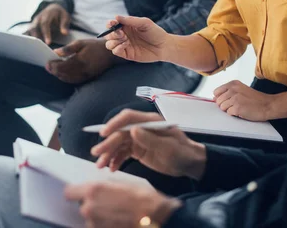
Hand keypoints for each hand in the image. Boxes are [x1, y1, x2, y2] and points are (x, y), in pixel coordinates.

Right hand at [24, 4, 70, 44]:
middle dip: (35, 38)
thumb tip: (64, 33)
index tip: (48, 43)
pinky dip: (26, 40)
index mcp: (46, 15)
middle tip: (38, 48)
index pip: (45, 24)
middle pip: (34, 28)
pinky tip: (27, 48)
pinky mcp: (31, 28)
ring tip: (32, 50)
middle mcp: (38, 19)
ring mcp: (33, 23)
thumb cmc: (59, 14)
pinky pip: (26, 34)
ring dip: (29, 40)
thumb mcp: (65, 16)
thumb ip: (64, 24)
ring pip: (28, 31)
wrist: (53, 8)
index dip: (46, 33)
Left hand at [46, 39, 116, 83]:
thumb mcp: (81, 43)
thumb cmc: (94, 46)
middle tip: (48, 66)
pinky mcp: (88, 78)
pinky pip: (74, 81)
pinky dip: (66, 78)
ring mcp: (85, 76)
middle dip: (54, 71)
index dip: (53, 66)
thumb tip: (55, 52)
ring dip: (59, 75)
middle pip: (63, 74)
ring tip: (53, 69)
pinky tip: (62, 73)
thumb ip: (67, 49)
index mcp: (80, 60)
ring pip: (68, 79)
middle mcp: (82, 70)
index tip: (47, 62)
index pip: (62, 67)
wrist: (109, 53)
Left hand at [64, 181, 179, 227]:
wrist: (156, 217)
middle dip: (91, 206)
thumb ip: (103, 187)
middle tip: (107, 205)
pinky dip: (105, 225)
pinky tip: (117, 221)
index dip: (75, 193)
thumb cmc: (142, 198)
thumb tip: (92, 188)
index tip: (79, 194)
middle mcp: (89, 208)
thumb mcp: (121, 183)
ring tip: (116, 215)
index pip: (69, 192)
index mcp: (93, 190)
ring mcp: (94, 225)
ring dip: (98, 218)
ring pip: (90, 220)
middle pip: (82, 207)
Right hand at [91, 109, 206, 179]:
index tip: (104, 133)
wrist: (189, 163)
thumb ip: (150, 139)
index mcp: (150, 122)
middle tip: (96, 154)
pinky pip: (123, 153)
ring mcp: (139, 138)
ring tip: (100, 165)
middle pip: (120, 133)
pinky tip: (111, 168)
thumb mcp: (169, 147)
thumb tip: (133, 130)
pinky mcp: (138, 149)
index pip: (128, 118)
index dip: (114, 123)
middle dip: (108, 143)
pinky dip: (116, 160)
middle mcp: (142, 127)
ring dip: (108, 153)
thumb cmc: (182, 152)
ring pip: (119, 144)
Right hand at [104, 16, 168, 62]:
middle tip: (122, 33)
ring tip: (125, 39)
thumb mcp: (144, 23)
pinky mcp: (127, 54)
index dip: (110, 24)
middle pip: (108, 35)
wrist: (164, 46)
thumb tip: (116, 16)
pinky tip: (126, 45)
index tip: (112, 23)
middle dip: (112, 33)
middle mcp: (123, 35)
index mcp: (126, 26)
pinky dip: (117, 48)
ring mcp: (124, 45)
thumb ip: (130, 20)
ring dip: (114, 41)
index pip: (112, 25)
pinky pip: (115, 52)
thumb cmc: (155, 32)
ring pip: (109, 44)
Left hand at [214, 80, 275, 120]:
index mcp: (233, 84)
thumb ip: (228, 92)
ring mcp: (235, 98)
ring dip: (229, 110)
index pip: (216, 92)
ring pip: (222, 107)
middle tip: (235, 105)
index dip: (220, 98)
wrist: (268, 105)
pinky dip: (234, 114)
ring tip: (239, 108)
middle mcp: (233, 89)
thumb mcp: (241, 90)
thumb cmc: (255, 99)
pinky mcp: (238, 108)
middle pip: (218, 101)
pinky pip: (228, 113)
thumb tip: (214, 98)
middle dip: (224, 105)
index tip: (227, 100)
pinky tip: (242, 111)